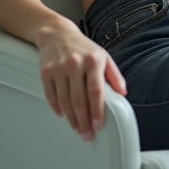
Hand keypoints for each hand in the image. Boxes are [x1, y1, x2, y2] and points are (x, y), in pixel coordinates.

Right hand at [35, 20, 127, 140]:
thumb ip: (114, 75)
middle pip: (79, 100)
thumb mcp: (103, 56)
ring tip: (77, 129)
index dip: (97, 111)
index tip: (98, 125)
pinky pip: (51, 96)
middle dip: (84, 121)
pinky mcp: (46, 72)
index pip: (96, 91)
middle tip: (87, 134)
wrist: (57, 33)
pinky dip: (57, 108)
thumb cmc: (82, 48)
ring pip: (65, 101)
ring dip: (71, 119)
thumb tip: (123, 93)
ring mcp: (59, 68)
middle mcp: (75, 64)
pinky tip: (63, 115)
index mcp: (93, 61)